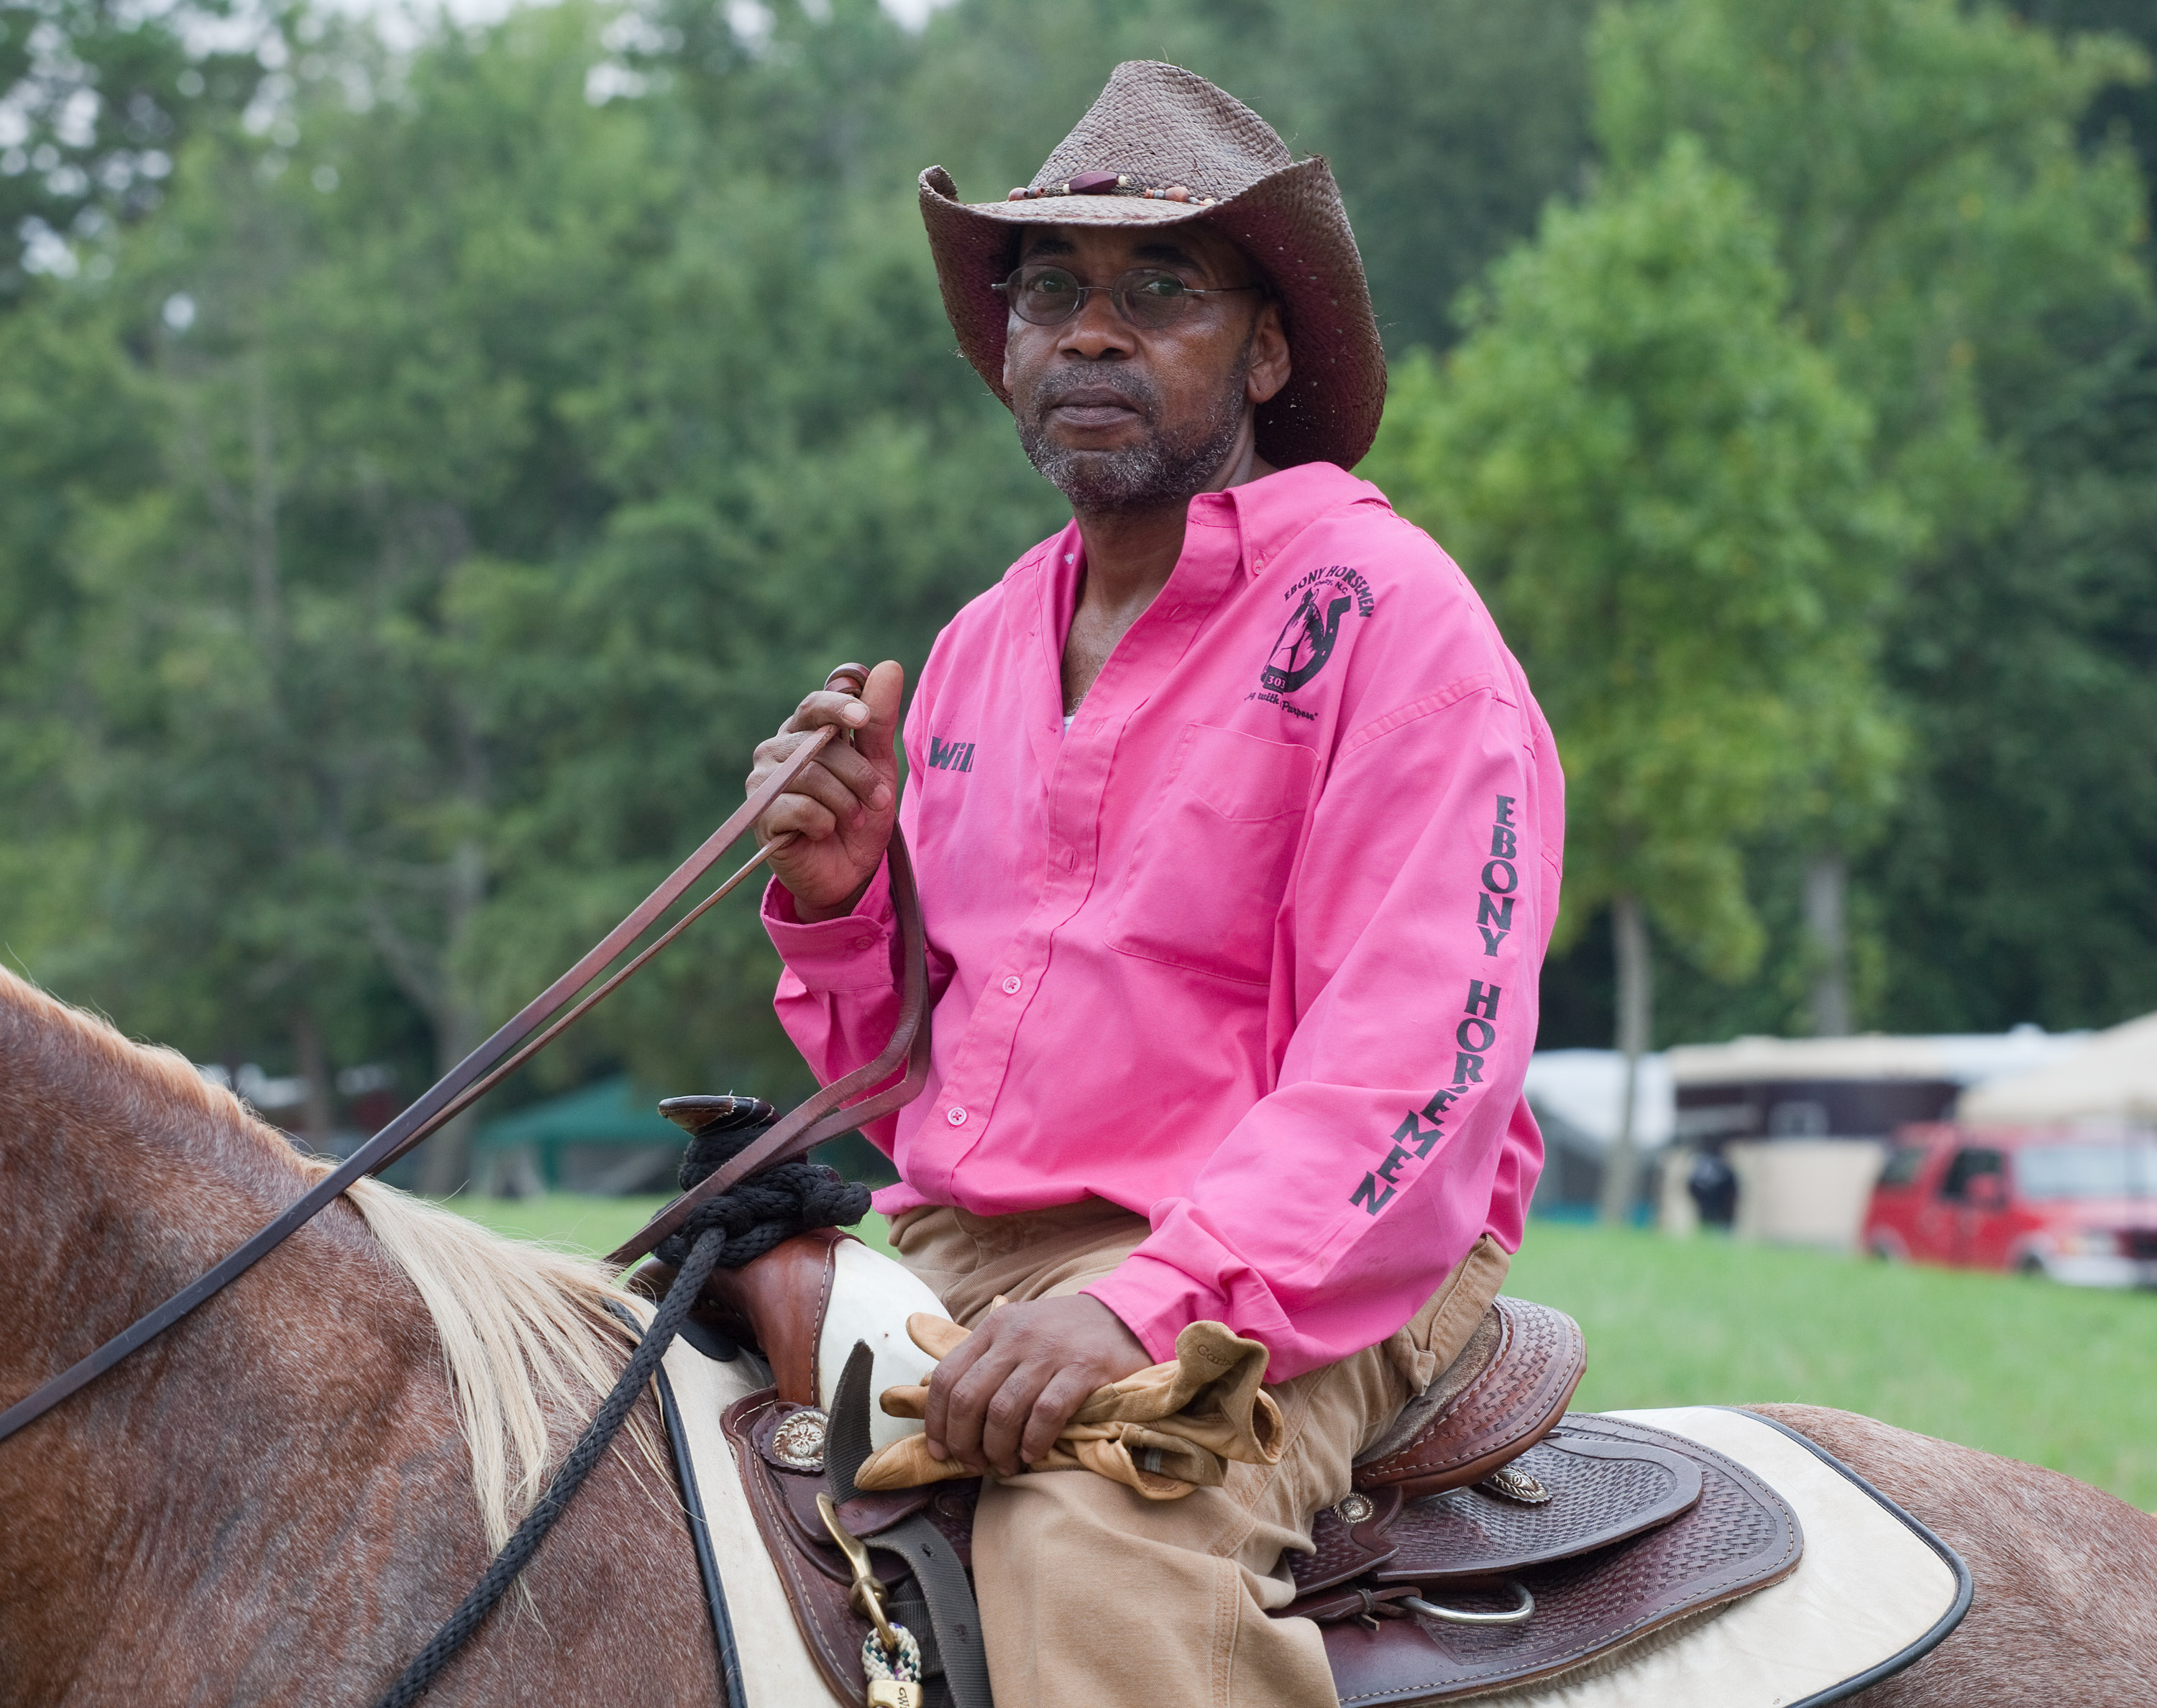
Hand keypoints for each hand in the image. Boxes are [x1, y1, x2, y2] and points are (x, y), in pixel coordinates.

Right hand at [748, 660, 903, 920]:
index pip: (815, 705)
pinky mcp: (759, 816)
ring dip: (845, 801)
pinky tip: (825, 831)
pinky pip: (797, 807)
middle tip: (880, 800)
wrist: (850, 871)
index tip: (863, 718)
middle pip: (821, 745)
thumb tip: (888, 666)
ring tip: (855, 818)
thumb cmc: (861, 813)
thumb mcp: (878, 765)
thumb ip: (879, 720)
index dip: (840, 707)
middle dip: (859, 773)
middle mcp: (777, 750)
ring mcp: (763, 782)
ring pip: (810, 775)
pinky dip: (822, 821)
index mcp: (804, 731)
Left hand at [923, 1294, 1151, 1477]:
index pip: (945, 1376)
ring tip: (1004, 1465)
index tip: (941, 1451)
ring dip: (997, 1449)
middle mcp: (1016, 1336)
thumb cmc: (1066, 1334)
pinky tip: (1032, 1454)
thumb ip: (988, 1361)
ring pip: (1003, 1411)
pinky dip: (1033, 1441)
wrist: (1125, 1316)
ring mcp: (1049, 1352)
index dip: (937, 1421)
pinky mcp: (1082, 1370)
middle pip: (968, 1398)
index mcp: (994, 1327)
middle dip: (964, 1441)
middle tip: (974, 1463)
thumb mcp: (1019, 1331)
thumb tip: (951, 1414)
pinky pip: (1045, 1414)